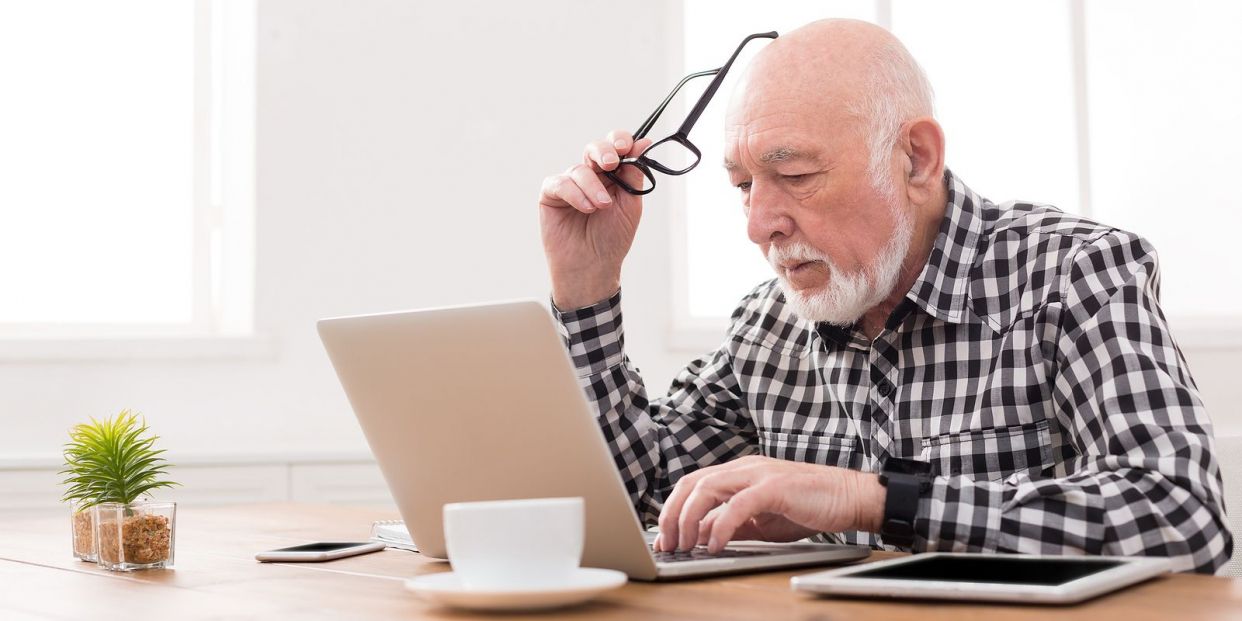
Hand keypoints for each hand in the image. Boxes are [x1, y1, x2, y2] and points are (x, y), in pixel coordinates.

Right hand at [538, 130, 652, 309]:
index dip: (620, 141)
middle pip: (594, 148)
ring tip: (600, 207)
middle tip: (610, 163)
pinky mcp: (552, 195)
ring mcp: (571, 185)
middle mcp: (591, 177)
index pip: (616, 147)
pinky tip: (585, 208)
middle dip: (603, 151)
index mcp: (613, 176)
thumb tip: (643, 143)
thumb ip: (634, 174)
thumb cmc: (611, 240)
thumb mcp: (630, 205)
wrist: (592, 266)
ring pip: (579, 168)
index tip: (627, 147)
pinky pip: (560, 183)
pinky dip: (574, 193)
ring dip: (592, 186)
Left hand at [651, 455, 886, 553]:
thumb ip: (732, 523)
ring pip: (708, 488)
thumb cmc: (808, 508)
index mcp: (738, 473)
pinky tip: (715, 544)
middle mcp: (744, 468)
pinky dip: (721, 525)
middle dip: (673, 515)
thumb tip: (703, 536)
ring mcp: (758, 474)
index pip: (693, 485)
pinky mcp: (774, 486)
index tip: (664, 538)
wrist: (849, 498)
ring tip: (686, 545)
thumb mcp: (761, 520)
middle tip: (668, 544)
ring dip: (690, 519)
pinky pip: (738, 504)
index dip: (673, 510)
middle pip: (692, 484)